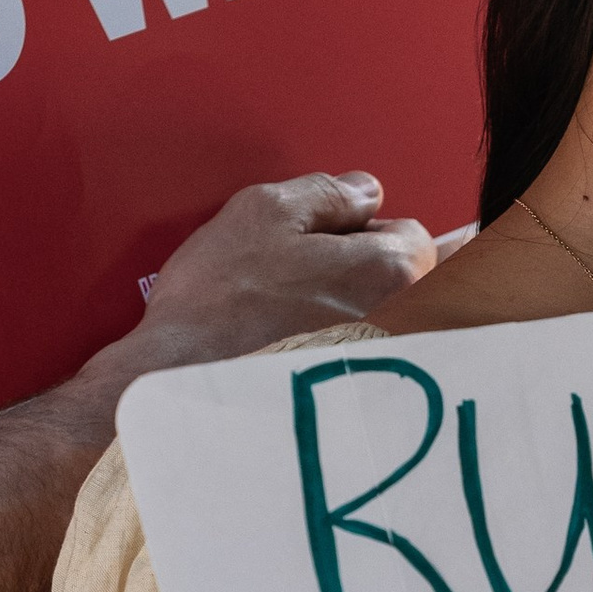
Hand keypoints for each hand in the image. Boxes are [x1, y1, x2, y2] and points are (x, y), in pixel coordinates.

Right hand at [109, 172, 435, 378]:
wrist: (182, 381)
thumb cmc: (216, 305)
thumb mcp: (264, 212)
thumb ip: (328, 192)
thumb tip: (363, 193)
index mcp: (391, 271)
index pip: (409, 234)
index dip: (360, 231)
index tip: (323, 245)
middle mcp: (403, 324)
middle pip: (402, 282)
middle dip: (361, 275)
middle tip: (300, 285)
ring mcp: (385, 368)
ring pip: (383, 323)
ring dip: (348, 316)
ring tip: (288, 323)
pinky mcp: (360, 399)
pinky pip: (367, 363)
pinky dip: (340, 355)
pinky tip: (296, 355)